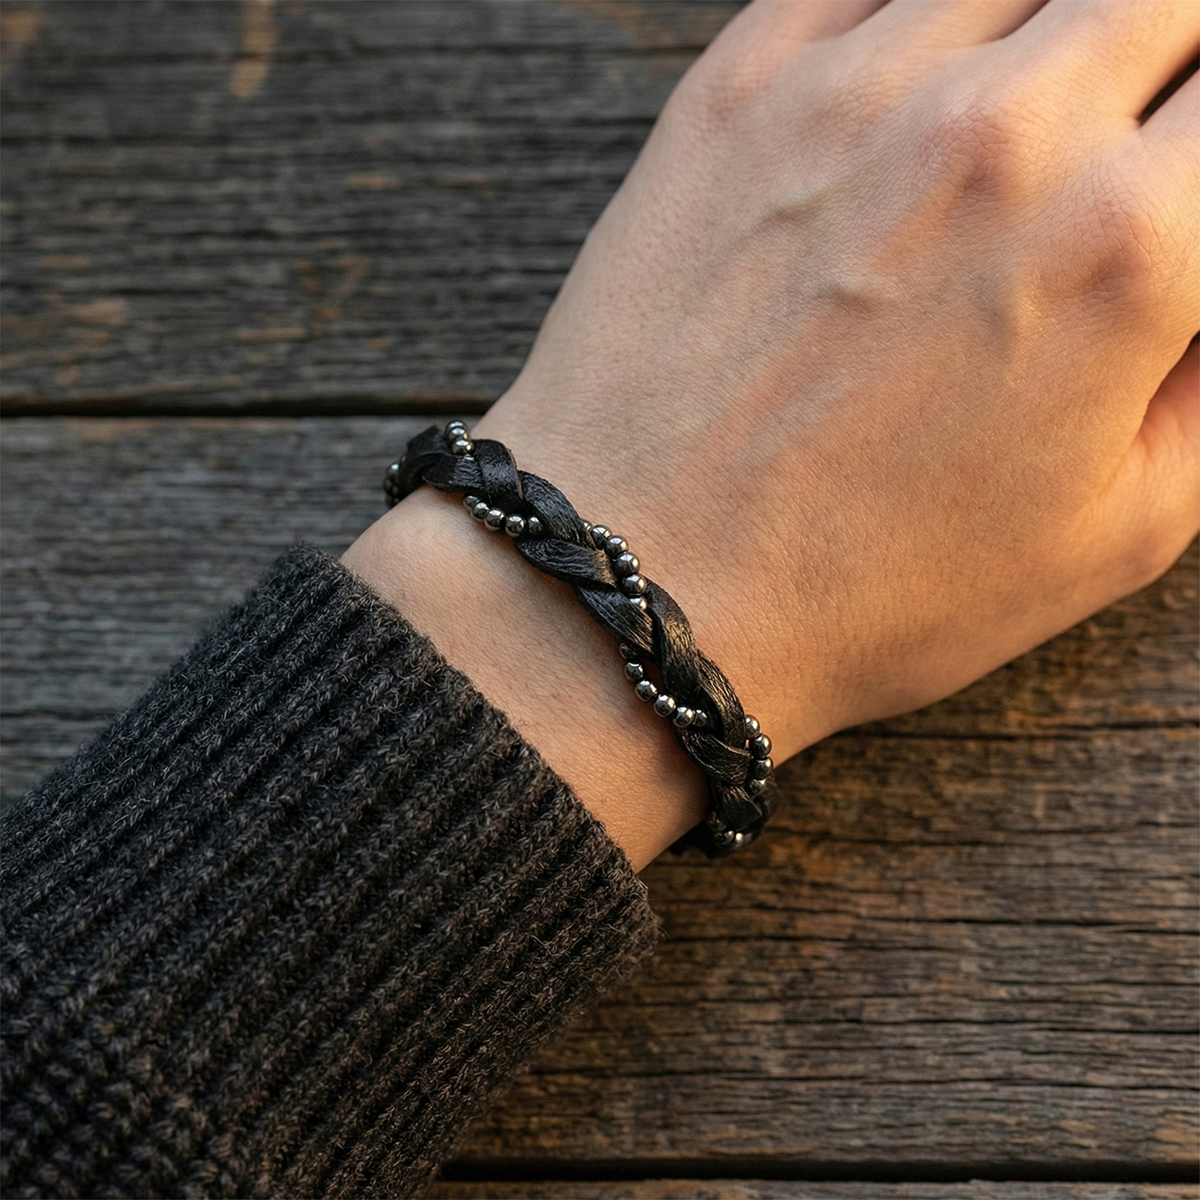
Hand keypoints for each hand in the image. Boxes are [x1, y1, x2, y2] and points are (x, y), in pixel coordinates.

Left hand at [347, 0, 1198, 867]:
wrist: (641, 582)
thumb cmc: (866, 588)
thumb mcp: (1112, 532)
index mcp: (1123, 247)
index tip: (1181, 180)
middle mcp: (1002, 136)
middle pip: (1157, 0)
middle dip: (1162, 63)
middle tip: (1119, 146)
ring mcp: (857, 93)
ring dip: (1051, 30)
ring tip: (1017, 126)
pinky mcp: (741, 89)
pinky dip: (921, 15)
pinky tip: (915, 83)